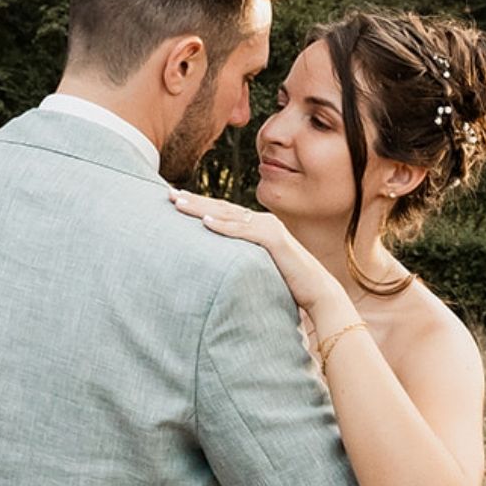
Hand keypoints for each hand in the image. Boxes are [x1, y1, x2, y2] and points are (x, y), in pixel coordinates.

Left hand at [169, 189, 344, 314]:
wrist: (318, 291)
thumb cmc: (288, 283)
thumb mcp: (258, 266)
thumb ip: (242, 260)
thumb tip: (219, 266)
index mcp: (258, 226)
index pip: (223, 212)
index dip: (199, 204)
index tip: (175, 199)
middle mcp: (263, 222)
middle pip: (221, 208)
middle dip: (193, 200)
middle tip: (168, 193)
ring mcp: (269, 228)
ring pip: (229, 215)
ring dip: (202, 208)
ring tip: (178, 204)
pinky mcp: (274, 241)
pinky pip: (244, 233)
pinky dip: (224, 226)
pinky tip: (205, 222)